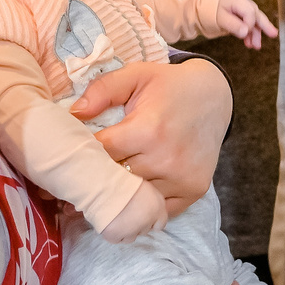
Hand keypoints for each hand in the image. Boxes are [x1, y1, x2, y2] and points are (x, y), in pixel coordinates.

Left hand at [76, 58, 229, 215]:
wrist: (214, 97)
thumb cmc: (169, 86)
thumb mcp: (136, 75)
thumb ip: (103, 90)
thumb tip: (74, 114)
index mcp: (148, 130)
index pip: (101, 153)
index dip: (83, 154)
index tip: (71, 156)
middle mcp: (166, 159)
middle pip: (115, 179)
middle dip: (98, 175)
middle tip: (81, 175)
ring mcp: (181, 179)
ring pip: (134, 198)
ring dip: (120, 194)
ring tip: (106, 185)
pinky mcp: (194, 191)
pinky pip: (158, 210)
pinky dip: (144, 205)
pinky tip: (132, 196)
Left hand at [201, 0, 276, 47]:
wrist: (198, 9)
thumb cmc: (207, 11)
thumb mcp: (219, 19)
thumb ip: (233, 24)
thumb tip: (246, 31)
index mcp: (237, 0)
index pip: (250, 12)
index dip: (250, 24)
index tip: (245, 34)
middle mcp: (241, 3)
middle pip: (256, 14)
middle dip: (264, 26)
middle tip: (273, 35)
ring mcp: (241, 10)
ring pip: (253, 21)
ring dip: (255, 34)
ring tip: (256, 46)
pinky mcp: (239, 17)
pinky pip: (247, 25)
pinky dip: (249, 34)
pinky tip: (249, 43)